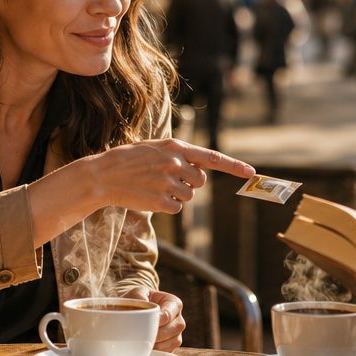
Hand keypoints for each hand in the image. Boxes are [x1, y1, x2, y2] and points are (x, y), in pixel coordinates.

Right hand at [85, 138, 254, 213]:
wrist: (103, 175)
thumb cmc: (129, 160)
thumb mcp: (155, 148)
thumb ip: (178, 155)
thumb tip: (200, 171)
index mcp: (176, 147)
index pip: (212, 158)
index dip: (234, 166)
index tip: (251, 173)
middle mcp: (175, 163)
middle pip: (200, 182)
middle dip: (189, 184)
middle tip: (167, 180)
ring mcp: (168, 183)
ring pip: (189, 196)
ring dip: (176, 195)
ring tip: (154, 186)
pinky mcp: (161, 201)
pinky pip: (176, 208)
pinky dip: (166, 206)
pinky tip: (150, 197)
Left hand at [123, 288, 185, 351]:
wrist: (138, 310)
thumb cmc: (139, 300)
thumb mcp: (137, 292)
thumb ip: (139, 296)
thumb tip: (142, 307)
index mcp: (173, 303)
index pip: (168, 314)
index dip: (157, 322)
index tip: (144, 325)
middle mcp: (178, 319)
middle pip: (173, 329)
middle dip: (157, 335)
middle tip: (142, 336)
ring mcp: (177, 333)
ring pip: (173, 342)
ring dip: (158, 345)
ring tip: (143, 344)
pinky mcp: (172, 345)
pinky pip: (169, 352)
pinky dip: (158, 353)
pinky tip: (146, 351)